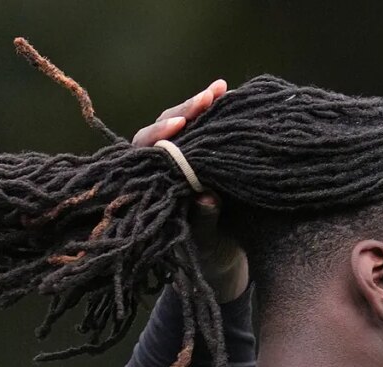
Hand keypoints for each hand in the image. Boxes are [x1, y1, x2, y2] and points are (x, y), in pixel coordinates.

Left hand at [133, 80, 247, 302]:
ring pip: (187, 123)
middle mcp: (162, 166)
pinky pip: (206, 130)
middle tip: (210, 96)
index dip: (161, 136)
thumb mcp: (204, 243)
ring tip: (222, 89)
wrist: (221, 260)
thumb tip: (206, 199)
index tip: (179, 125)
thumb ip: (202, 222)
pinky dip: (219, 114)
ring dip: (203, 106)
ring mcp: (182, 158)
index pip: (148, 151)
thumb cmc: (205, 255)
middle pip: (167, 128)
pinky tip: (234, 97)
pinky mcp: (202, 154)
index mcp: (150, 186)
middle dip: (187, 110)